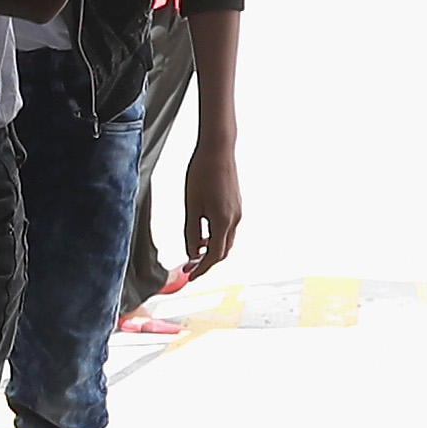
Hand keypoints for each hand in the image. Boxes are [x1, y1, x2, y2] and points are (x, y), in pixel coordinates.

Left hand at [180, 127, 245, 283]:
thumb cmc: (200, 175)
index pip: (214, 256)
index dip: (202, 269)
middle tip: (188, 268)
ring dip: (211, 250)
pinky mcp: (237, 205)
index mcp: (223, 221)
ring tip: (193, 253)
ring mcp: (238, 212)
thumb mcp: (191, 206)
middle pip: (222, 251)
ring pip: (226, 241)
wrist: (218, 150)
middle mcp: (235, 220)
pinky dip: (216, 238)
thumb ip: (192, 232)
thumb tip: (192, 254)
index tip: (189, 277)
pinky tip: (202, 235)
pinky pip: (227, 229)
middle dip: (206, 263)